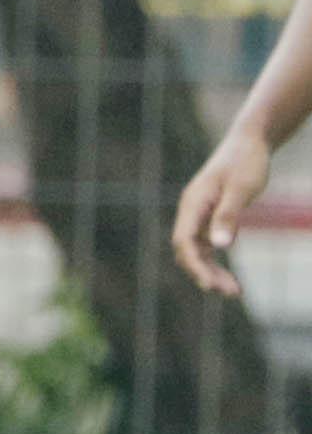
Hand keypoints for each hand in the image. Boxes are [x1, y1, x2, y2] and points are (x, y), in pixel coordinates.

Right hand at [172, 129, 271, 297]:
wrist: (249, 142)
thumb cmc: (246, 162)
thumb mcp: (242, 189)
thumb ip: (228, 216)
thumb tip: (220, 247)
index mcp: (193, 204)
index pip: (183, 241)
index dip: (194, 264)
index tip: (210, 284)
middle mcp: (191, 212)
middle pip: (188, 251)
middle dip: (205, 273)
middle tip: (230, 292)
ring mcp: (198, 215)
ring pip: (197, 251)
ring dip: (210, 271)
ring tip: (233, 290)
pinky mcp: (209, 217)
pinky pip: (206, 245)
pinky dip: (215, 261)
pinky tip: (229, 273)